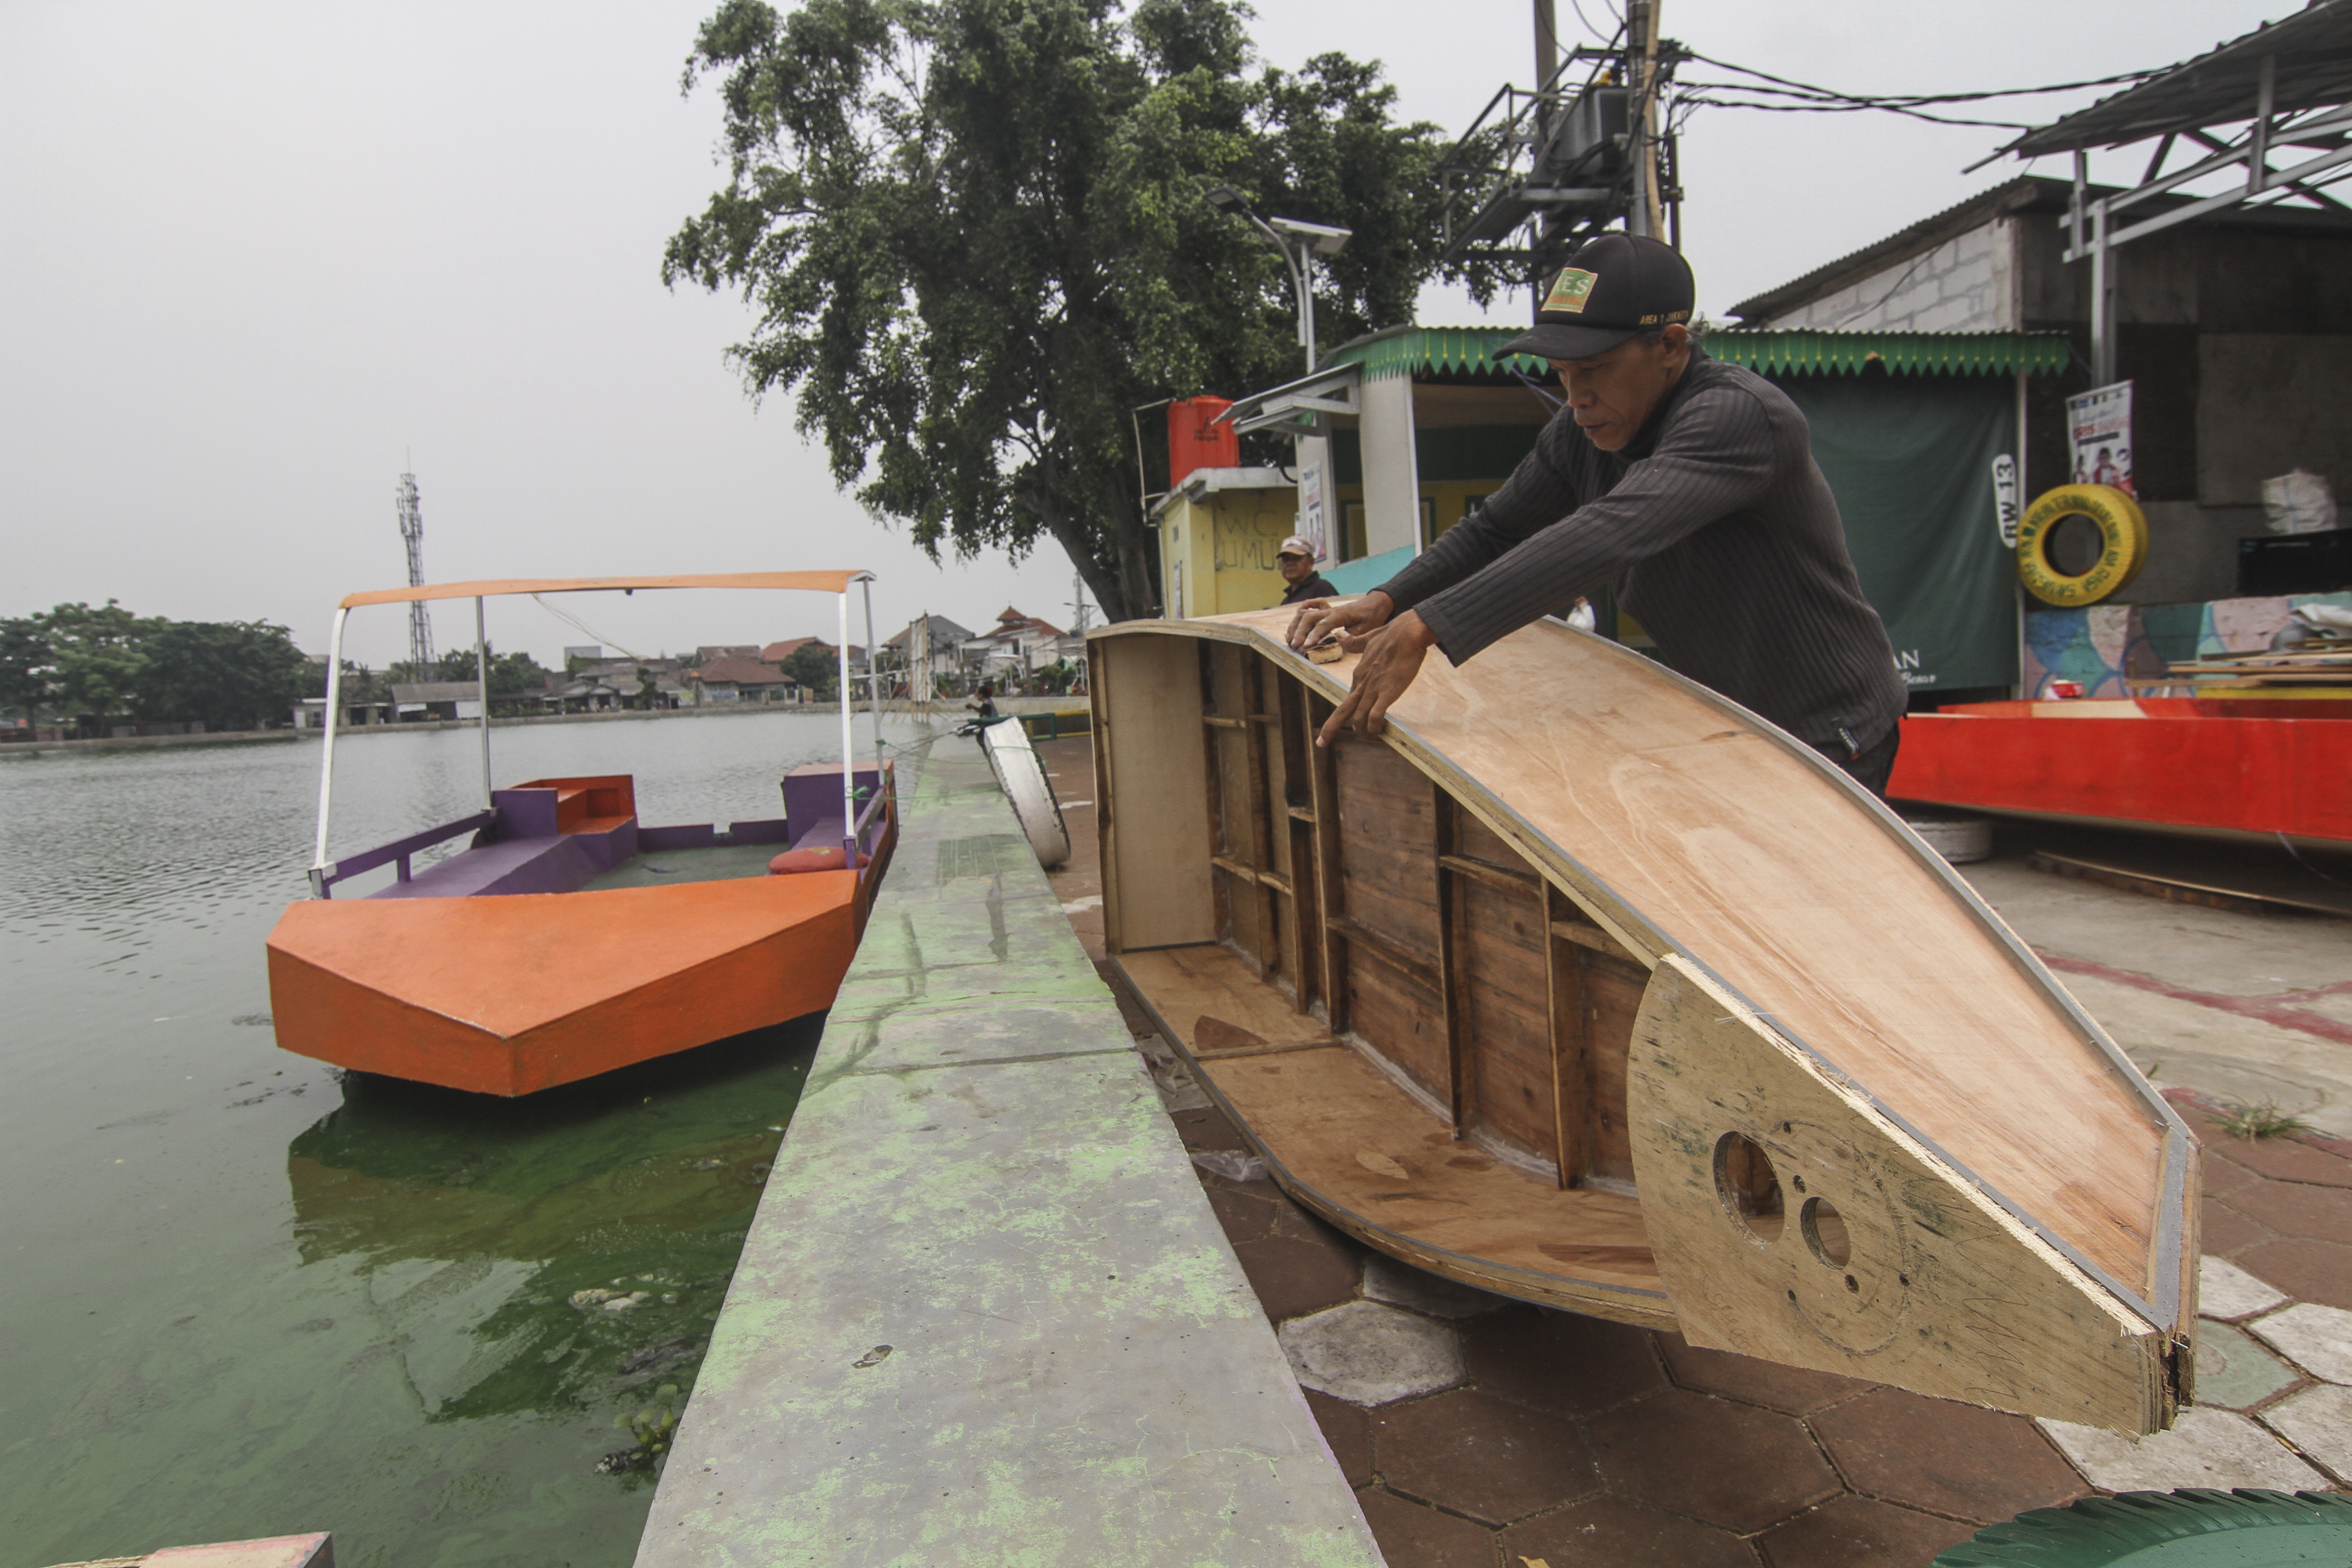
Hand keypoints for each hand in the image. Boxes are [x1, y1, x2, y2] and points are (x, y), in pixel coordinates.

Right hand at [1287, 589, 1392, 650]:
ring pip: (1304, 613)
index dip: (1314, 635)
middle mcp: (1330, 610)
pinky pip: (1308, 607)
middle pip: (1309, 617)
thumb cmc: (1371, 618)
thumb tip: (1337, 638)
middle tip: (1294, 646)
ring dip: (1295, 626)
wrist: (1375, 604)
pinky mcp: (1325, 609)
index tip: (1306, 646)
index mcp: (1341, 615)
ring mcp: (1326, 609)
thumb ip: (1354, 637)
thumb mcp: (1368, 629)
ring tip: (1290, 640)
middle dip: (1300, 631)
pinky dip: (1298, 615)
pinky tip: (1294, 626)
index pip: (1324, 624)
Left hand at [1317, 610, 1436, 745]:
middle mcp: (1361, 683)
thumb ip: (1354, 642)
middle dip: (1330, 728)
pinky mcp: (1386, 693)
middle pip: (1342, 711)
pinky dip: (1374, 727)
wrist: (1406, 633)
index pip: (1347, 698)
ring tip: (1368, 738)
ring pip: (1359, 717)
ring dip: (1362, 731)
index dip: (1342, 713)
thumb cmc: (1391, 635)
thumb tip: (1339, 635)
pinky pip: (1375, 716)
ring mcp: (1373, 689)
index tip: (1337, 724)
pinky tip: (1378, 732)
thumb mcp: (1368, 639)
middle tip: (1321, 742)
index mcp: (1359, 674)